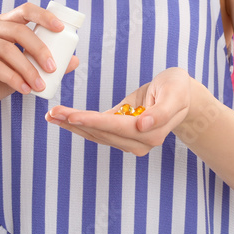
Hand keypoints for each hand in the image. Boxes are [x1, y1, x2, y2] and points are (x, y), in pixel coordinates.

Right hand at [0, 2, 79, 121]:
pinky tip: (23, 90)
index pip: (25, 10)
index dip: (44, 16)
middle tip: (53, 68)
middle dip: (40, 49)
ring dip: (27, 69)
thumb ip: (44, 65)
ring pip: (7, 49)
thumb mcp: (22, 73)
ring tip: (40, 86)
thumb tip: (76, 60)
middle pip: (19, 30)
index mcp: (1, 23)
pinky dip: (12, 78)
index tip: (61, 29)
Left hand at [45, 66, 193, 156]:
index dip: (93, 122)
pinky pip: (98, 130)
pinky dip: (79, 124)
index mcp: (151, 132)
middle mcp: (138, 142)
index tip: (73, 116)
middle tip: (53, 112)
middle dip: (75, 123)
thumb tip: (143, 126)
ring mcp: (129, 141)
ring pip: (95, 134)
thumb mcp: (174, 95)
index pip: (116, 126)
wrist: (182, 96)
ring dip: (72, 125)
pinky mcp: (122, 134)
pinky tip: (63, 118)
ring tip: (52, 115)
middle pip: (101, 132)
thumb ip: (161, 113)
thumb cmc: (178, 90)